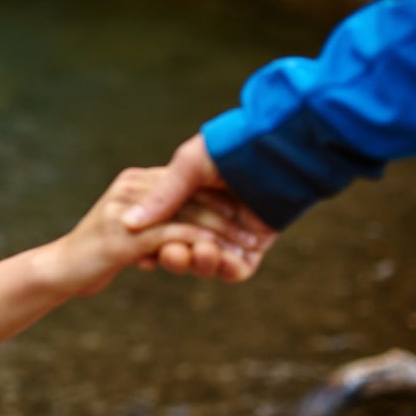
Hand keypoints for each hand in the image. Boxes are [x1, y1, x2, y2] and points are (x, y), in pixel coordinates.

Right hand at [45, 167, 258, 296]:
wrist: (60, 270)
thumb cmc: (95, 252)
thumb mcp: (132, 230)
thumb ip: (158, 213)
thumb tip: (188, 219)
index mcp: (136, 180)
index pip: (183, 186)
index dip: (215, 202)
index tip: (242, 218)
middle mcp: (132, 187)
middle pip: (190, 199)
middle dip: (225, 218)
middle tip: (252, 236)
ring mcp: (128, 210)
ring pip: (187, 217)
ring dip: (219, 235)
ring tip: (240, 249)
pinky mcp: (126, 237)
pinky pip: (176, 236)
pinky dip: (202, 246)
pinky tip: (221, 258)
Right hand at [120, 134, 276, 281]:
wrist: (287, 150)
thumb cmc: (234, 147)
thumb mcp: (189, 167)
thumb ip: (162, 197)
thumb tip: (129, 223)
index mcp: (188, 192)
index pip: (163, 224)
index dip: (150, 238)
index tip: (138, 250)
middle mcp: (209, 215)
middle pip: (182, 245)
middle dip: (175, 254)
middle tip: (168, 255)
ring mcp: (232, 232)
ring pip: (207, 260)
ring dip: (199, 261)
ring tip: (201, 253)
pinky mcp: (254, 247)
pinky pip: (235, 268)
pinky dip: (225, 267)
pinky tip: (220, 259)